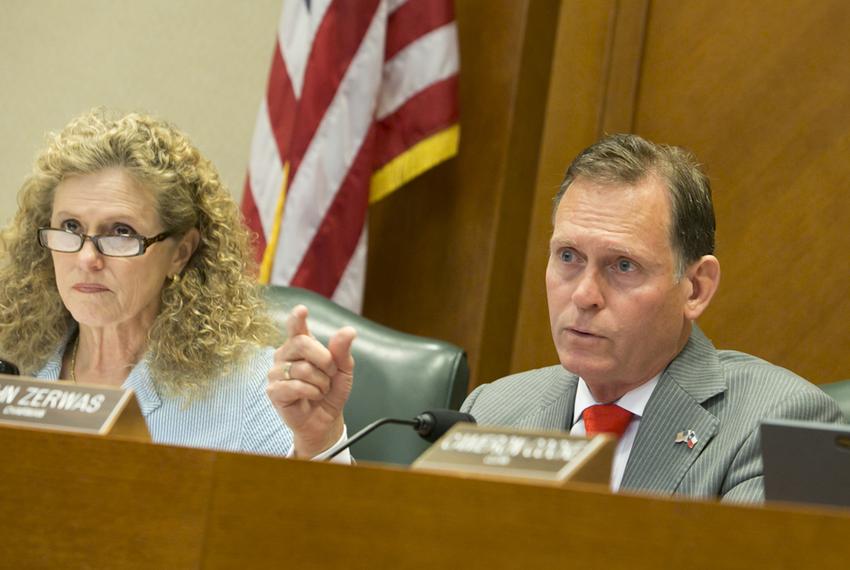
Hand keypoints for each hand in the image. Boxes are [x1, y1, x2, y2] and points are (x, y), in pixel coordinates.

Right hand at [266, 305, 355, 457]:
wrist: (325, 419)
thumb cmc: (331, 391)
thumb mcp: (343, 370)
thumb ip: (342, 350)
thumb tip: (348, 330)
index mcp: (301, 345)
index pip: (296, 327)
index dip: (297, 318)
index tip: (301, 310)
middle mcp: (285, 354)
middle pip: (302, 344)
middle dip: (324, 359)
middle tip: (331, 373)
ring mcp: (276, 372)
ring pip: (302, 369)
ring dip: (321, 382)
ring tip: (320, 390)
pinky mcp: (274, 391)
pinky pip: (296, 386)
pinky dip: (311, 392)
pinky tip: (311, 397)